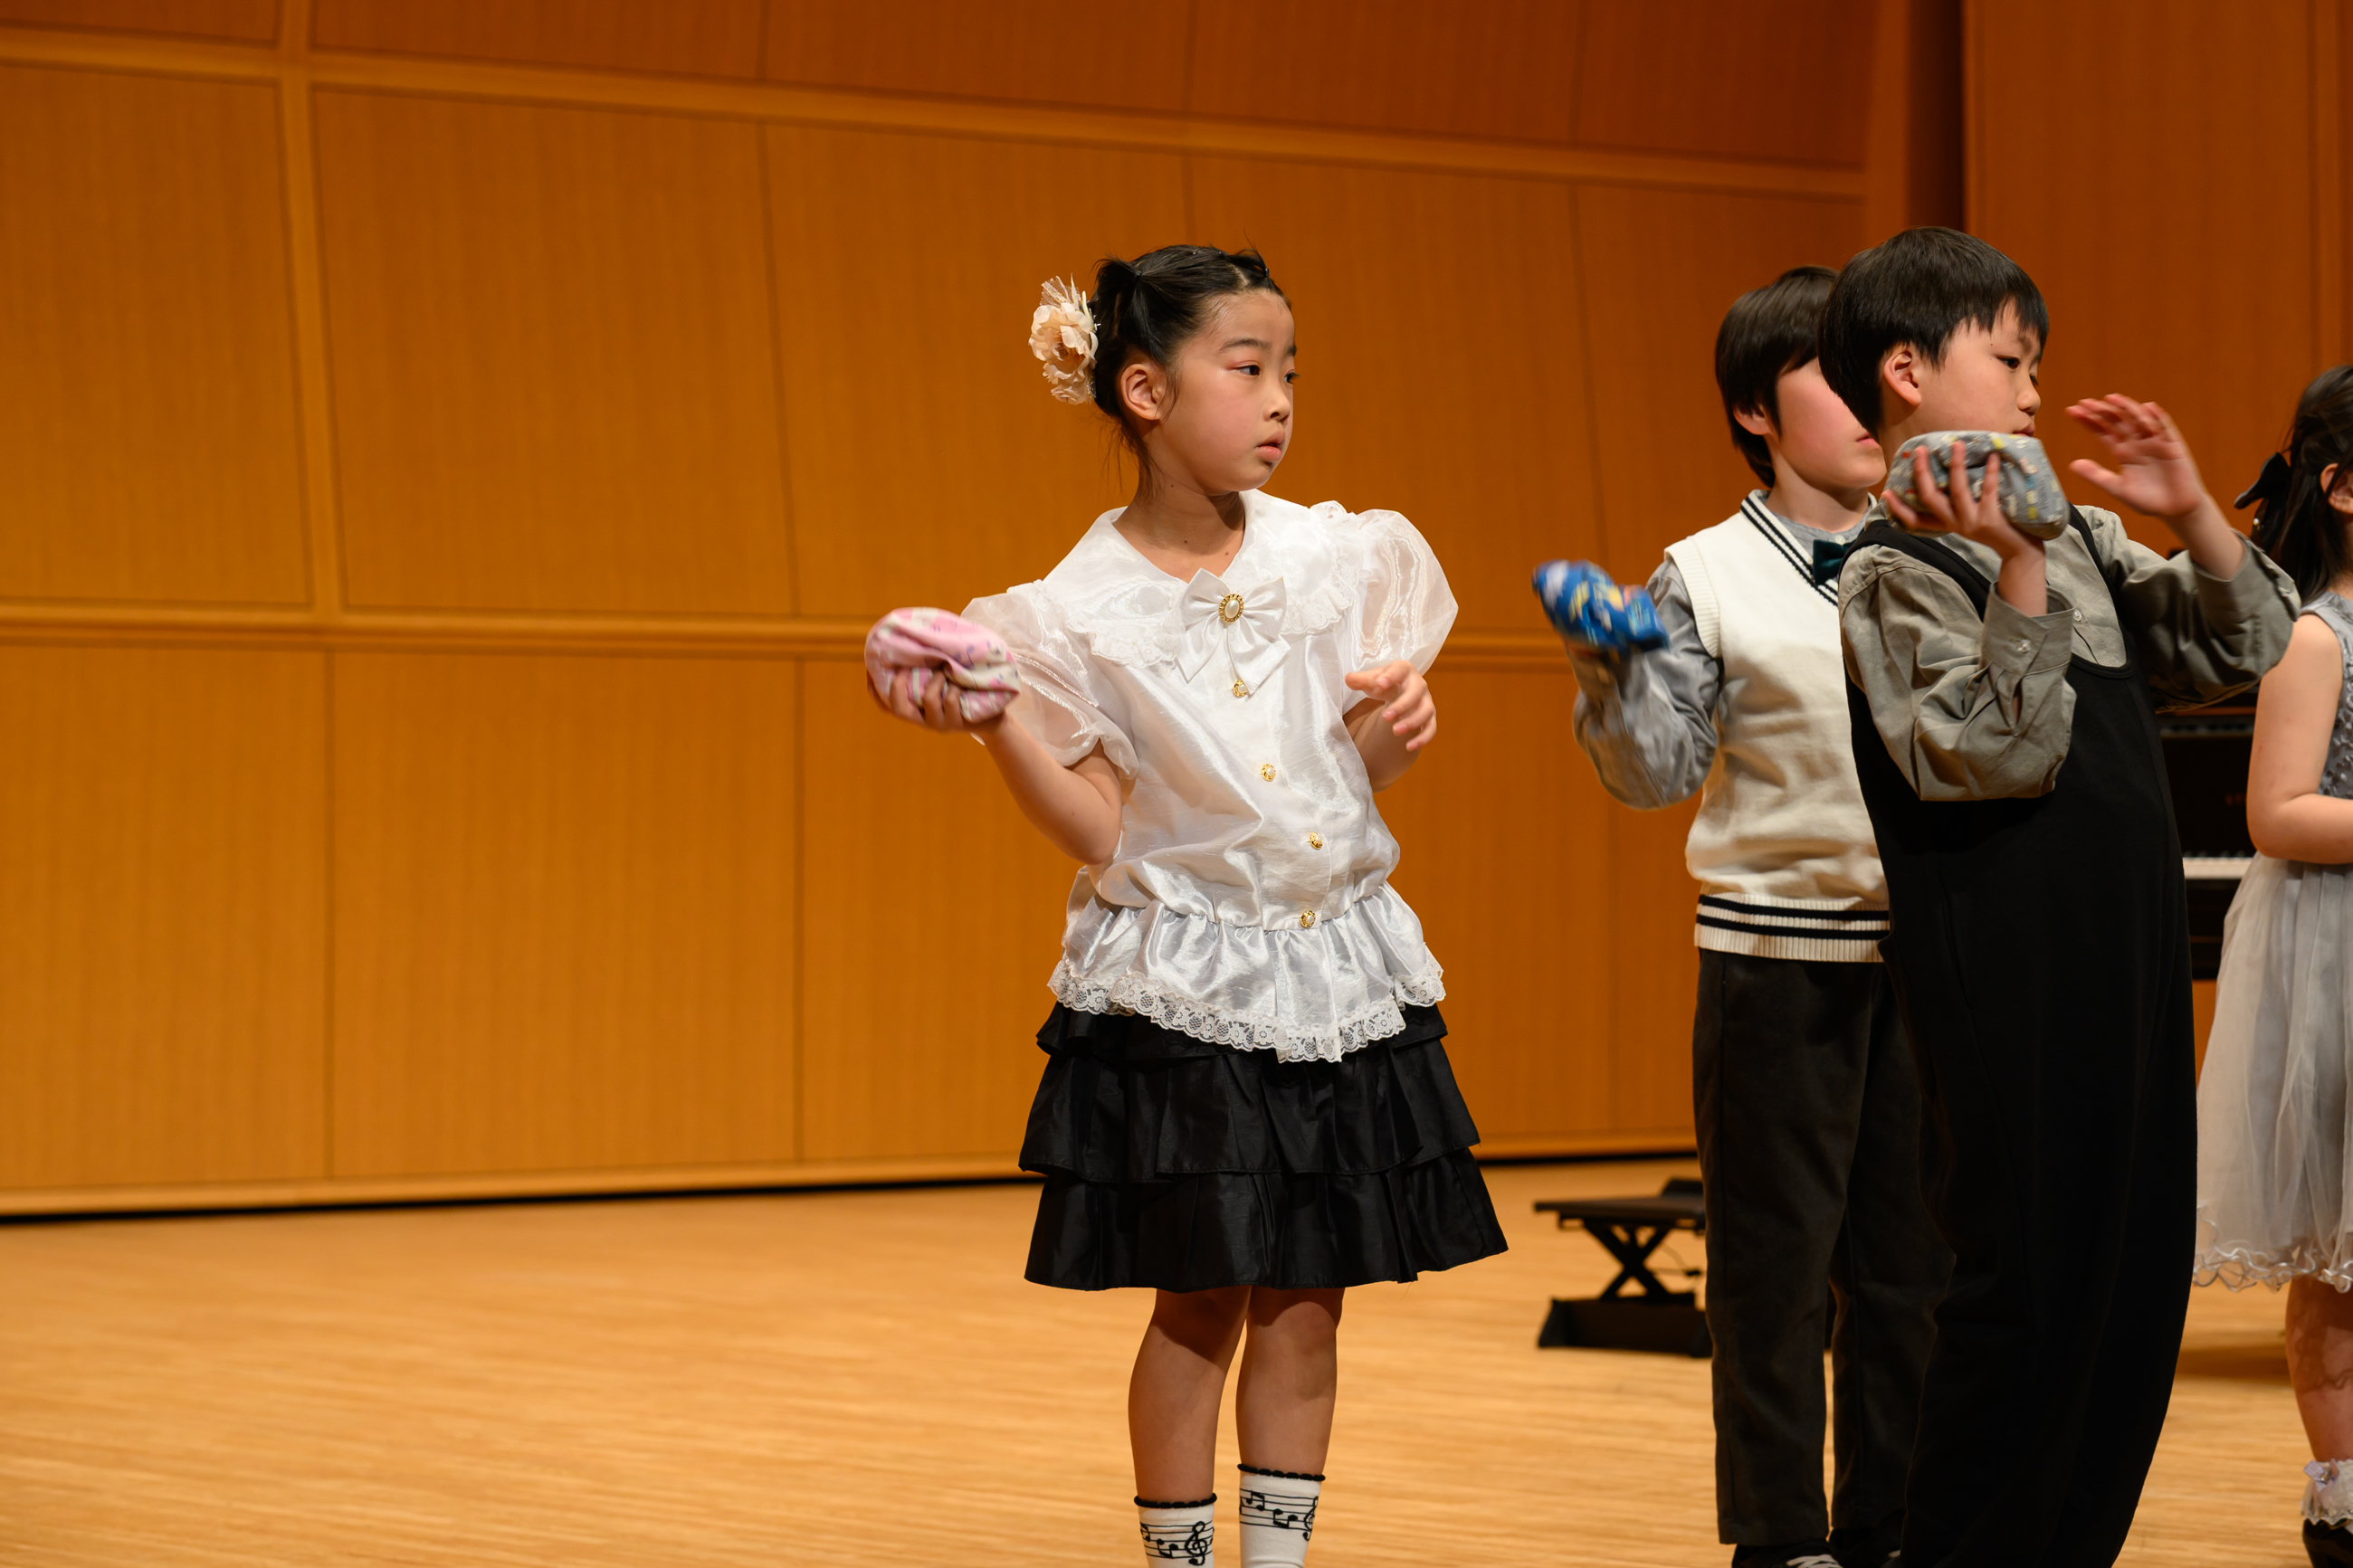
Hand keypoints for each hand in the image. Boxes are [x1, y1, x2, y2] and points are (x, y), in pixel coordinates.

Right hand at [878, 667, 1002, 736]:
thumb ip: (926, 666)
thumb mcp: (941, 678)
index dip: (874, 689)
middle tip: (906, 668)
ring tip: (946, 670)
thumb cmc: (962, 689)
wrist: (992, 715)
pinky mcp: (957, 724)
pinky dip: (955, 686)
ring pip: (928, 699)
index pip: (885, 705)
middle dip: (899, 685)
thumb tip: (914, 634)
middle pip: (898, 709)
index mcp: (914, 709)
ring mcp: (939, 724)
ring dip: (936, 679)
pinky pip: (951, 700)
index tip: (871, 669)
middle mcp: (922, 719)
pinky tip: (962, 682)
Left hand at [1345, 660, 1436, 750]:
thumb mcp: (1372, 681)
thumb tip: (1349, 679)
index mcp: (1404, 670)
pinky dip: (1423, 738)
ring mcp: (1426, 701)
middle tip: (1385, 717)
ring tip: (1395, 732)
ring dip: (1412, 722)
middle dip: (1401, 705)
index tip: (1379, 683)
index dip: (1391, 676)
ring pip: (1426, 711)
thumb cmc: (1384, 684)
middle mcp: (1419, 684)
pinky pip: (1431, 728)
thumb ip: (1361, 681)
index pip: (1400, 669)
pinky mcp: (1429, 717)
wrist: (1399, 691)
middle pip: (1415, 693)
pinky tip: (1409, 747)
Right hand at [1886, 441, 2043, 564]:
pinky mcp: (1991, 519)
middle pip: (1930, 498)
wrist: (2020, 553)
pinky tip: (1992, 456)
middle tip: (1920, 451)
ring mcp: (1971, 522)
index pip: (1915, 521)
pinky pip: (1988, 489)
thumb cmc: (1998, 531)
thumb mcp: (1973, 521)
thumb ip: (1962, 506)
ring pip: (1956, 490)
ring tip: (1956, 444)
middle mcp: (1955, 524)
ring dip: (1956, 465)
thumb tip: (1957, 472)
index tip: (1886, 493)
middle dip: (1922, 473)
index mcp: (1948, 526)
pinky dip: (1990, 471)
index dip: (1899, 509)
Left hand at [2065, 394, 2209, 520]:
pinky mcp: (2173, 446)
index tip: (2072, 411)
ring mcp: (2156, 443)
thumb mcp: (2117, 488)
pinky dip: (2158, 417)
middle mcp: (2138, 443)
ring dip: (2126, 408)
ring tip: (2111, 399)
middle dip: (2102, 411)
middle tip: (2085, 403)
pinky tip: (2148, 407)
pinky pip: (2166, 428)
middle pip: (2118, 422)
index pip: (2103, 431)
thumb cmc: (2148, 500)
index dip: (2089, 420)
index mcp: (2123, 452)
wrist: (2175, 510)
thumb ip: (2096, 475)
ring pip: (2140, 420)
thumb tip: (2072, 464)